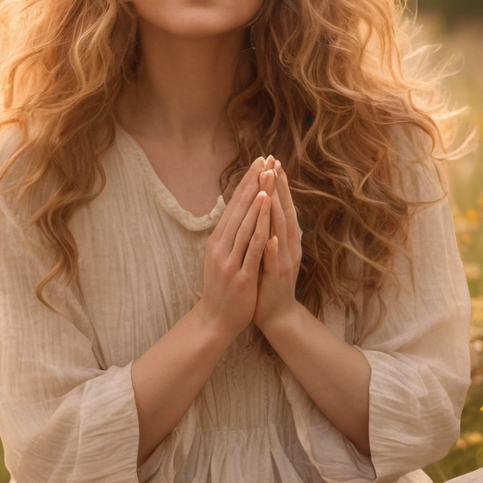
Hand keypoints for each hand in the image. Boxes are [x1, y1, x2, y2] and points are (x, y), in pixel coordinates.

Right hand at [195, 155, 275, 341]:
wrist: (214, 322)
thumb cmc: (221, 289)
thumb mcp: (220, 258)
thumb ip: (228, 237)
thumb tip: (234, 214)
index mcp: (217, 241)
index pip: (233, 206)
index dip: (246, 183)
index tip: (257, 163)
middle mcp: (220, 246)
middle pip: (239, 209)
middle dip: (253, 183)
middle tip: (264, 161)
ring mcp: (229, 260)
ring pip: (246, 223)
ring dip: (257, 199)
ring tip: (267, 177)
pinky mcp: (240, 275)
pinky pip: (253, 246)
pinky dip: (261, 225)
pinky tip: (268, 209)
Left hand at [254, 162, 302, 334]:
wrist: (276, 315)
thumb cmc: (268, 281)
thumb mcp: (268, 251)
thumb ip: (268, 230)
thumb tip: (263, 205)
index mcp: (285, 238)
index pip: (282, 205)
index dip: (278, 184)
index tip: (272, 162)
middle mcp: (289, 246)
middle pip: (284, 212)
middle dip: (279, 188)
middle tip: (275, 164)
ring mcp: (285, 261)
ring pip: (282, 231)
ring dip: (277, 210)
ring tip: (272, 190)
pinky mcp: (278, 278)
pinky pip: (275, 261)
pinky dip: (274, 249)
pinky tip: (271, 237)